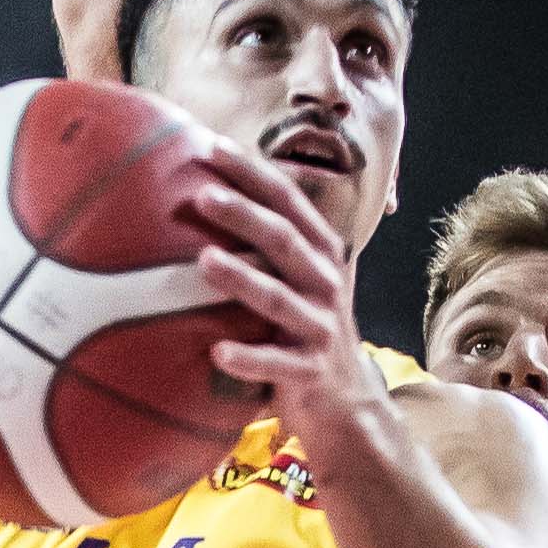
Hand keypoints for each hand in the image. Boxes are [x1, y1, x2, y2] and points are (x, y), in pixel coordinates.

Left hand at [176, 166, 367, 445]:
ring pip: (279, 298)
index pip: (288, 202)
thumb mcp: (298, 279)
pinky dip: (248, 359)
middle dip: (244, 215)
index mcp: (320, 254)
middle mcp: (325, 284)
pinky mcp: (309, 371)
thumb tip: (208, 192)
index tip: (212, 146)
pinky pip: (276, 364)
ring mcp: (319, 327)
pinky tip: (217, 353)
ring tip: (204, 261)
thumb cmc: (304, 328)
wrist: (345, 400)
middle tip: (202, 196)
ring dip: (242, 278)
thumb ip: (271, 243)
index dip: (253, 173)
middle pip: (284, 241)